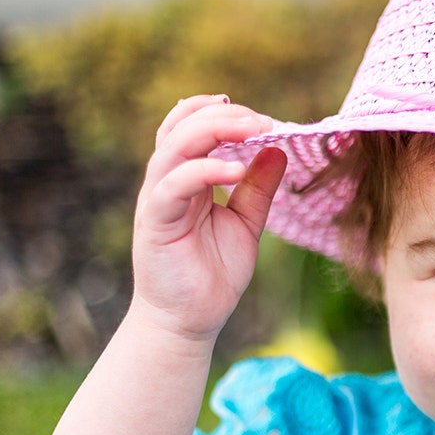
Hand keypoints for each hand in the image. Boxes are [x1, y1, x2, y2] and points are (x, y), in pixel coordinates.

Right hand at [130, 95, 287, 341]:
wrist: (189, 321)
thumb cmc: (213, 274)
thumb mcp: (246, 223)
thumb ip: (258, 188)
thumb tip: (278, 149)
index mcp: (186, 178)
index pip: (190, 127)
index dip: (217, 112)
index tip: (258, 116)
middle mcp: (167, 183)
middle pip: (181, 128)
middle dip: (222, 116)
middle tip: (262, 119)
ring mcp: (157, 200)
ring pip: (173, 148)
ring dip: (212, 131)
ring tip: (252, 130)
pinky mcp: (156, 222)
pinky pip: (173, 186)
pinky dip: (204, 171)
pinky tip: (235, 170)